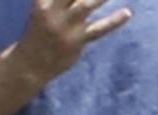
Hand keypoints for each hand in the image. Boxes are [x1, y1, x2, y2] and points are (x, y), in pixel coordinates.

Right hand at [11, 0, 132, 93]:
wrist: (30, 64)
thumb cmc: (38, 30)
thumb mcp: (42, 7)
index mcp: (43, 0)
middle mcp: (54, 10)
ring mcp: (66, 26)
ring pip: (86, 4)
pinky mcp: (77, 41)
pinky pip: (98, 29)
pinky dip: (113, 21)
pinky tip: (127, 12)